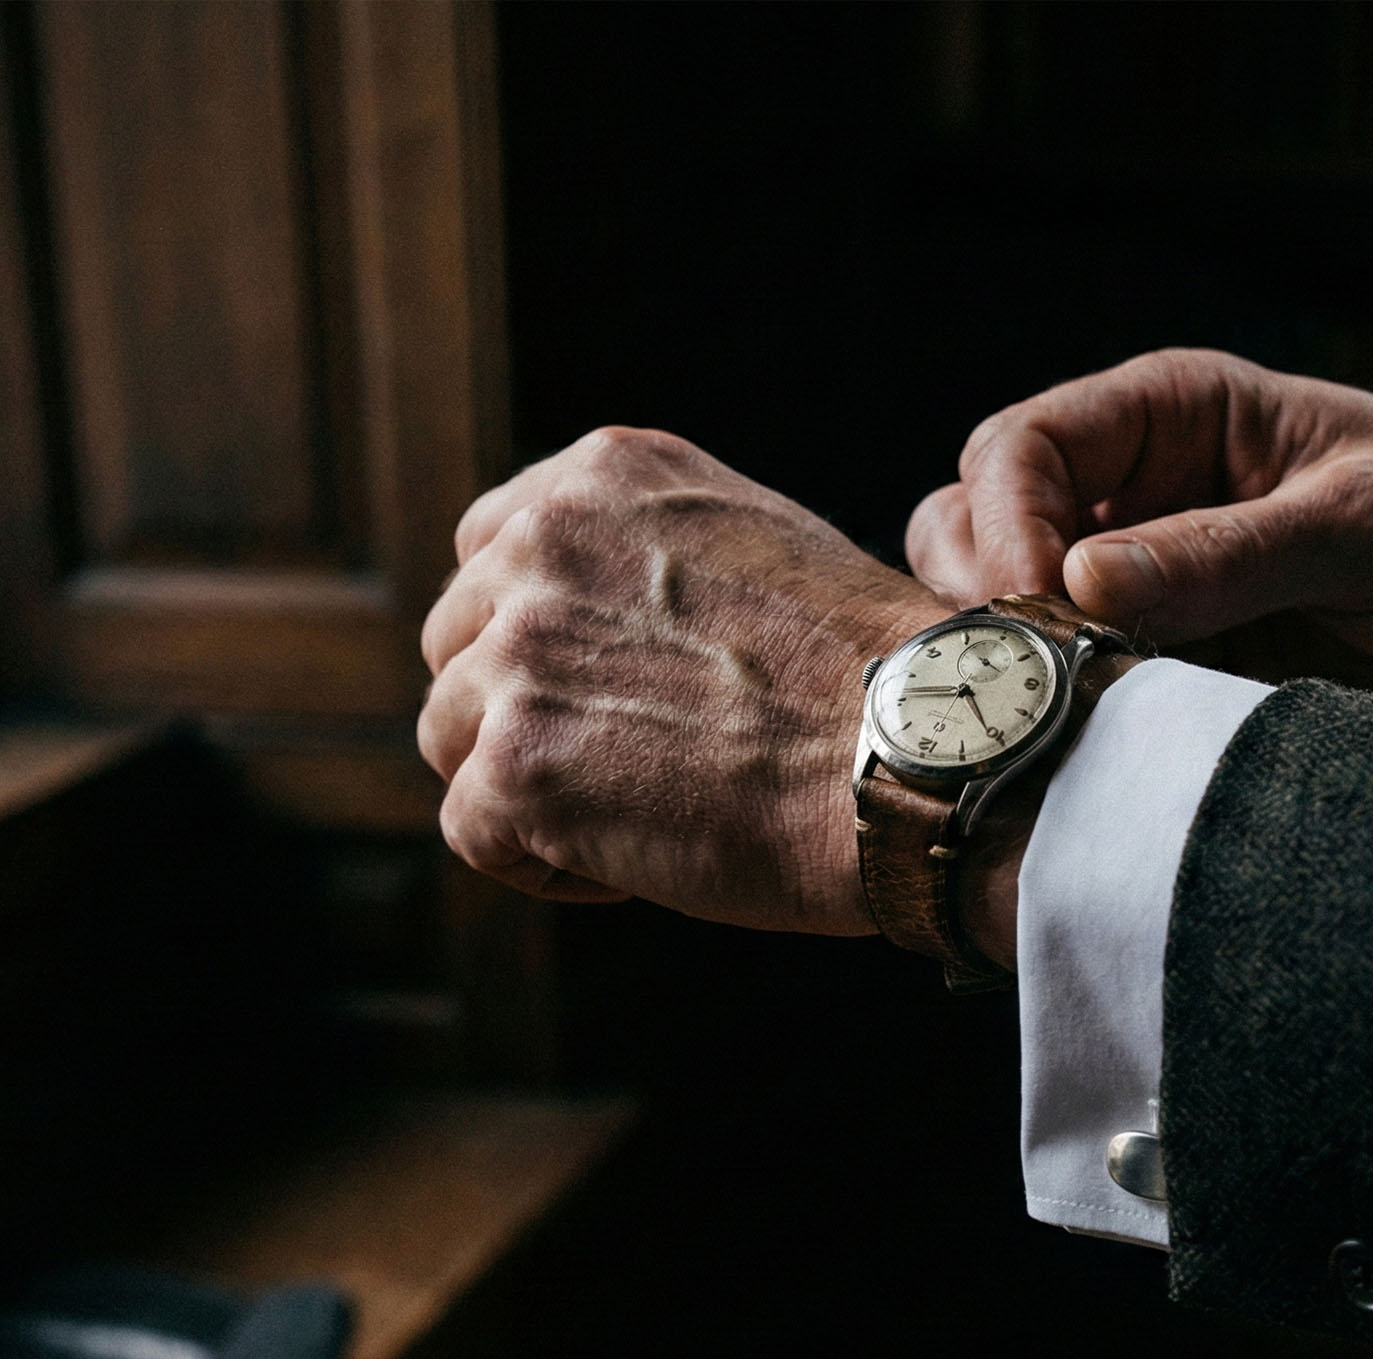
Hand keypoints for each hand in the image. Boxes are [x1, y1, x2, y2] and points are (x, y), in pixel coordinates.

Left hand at [418, 427, 943, 931]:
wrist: (919, 756)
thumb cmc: (865, 678)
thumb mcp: (750, 544)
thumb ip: (645, 556)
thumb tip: (576, 620)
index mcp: (602, 476)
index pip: (489, 549)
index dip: (534, 635)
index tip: (608, 684)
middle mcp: (542, 542)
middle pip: (458, 647)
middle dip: (527, 712)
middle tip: (643, 760)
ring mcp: (518, 651)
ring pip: (453, 738)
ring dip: (534, 789)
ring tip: (653, 807)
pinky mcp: (513, 762)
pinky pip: (475, 833)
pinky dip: (549, 867)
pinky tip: (644, 857)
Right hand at [905, 349, 1372, 742]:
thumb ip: (1234, 552)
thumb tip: (1082, 583)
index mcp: (1176, 418)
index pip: (1020, 447)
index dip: (1005, 523)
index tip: (1039, 609)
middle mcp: (1137, 500)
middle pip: (973, 530)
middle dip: (985, 601)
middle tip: (1043, 678)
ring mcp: (1142, 598)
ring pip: (1000, 623)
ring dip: (1013, 671)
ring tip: (1074, 724)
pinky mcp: (1165, 684)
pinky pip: (1069, 703)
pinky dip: (1062, 733)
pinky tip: (1096, 764)